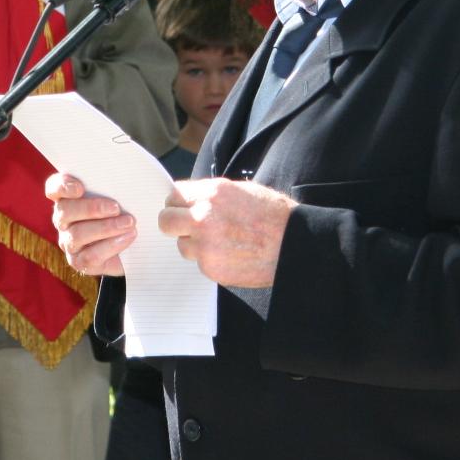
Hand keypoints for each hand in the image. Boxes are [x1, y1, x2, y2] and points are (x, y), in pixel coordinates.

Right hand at [46, 173, 135, 276]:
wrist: (132, 249)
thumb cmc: (123, 215)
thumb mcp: (120, 198)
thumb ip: (116, 188)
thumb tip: (128, 179)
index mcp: (69, 198)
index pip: (54, 188)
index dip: (62, 186)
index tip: (79, 187)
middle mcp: (63, 220)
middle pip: (65, 210)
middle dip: (91, 208)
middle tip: (116, 208)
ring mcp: (68, 242)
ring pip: (77, 235)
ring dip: (106, 227)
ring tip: (129, 223)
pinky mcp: (79, 262)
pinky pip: (90, 255)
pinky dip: (111, 245)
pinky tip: (127, 237)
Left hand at [158, 177, 295, 288]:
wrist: (294, 244)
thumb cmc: (273, 215)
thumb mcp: (241, 191)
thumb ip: (210, 195)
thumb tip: (189, 200)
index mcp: (212, 193)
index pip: (174, 195)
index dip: (179, 203)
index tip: (183, 208)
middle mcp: (204, 218)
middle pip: (166, 221)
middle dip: (175, 223)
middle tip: (188, 226)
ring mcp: (206, 245)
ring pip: (182, 245)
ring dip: (195, 244)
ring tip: (221, 242)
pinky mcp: (212, 269)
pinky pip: (200, 263)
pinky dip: (211, 260)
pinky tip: (231, 254)